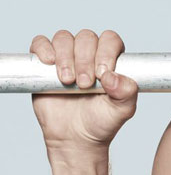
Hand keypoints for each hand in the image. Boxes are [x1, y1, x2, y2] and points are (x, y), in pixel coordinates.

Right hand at [29, 29, 137, 164]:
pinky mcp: (45, 63)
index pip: (110, 40)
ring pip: (64, 38)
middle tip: (84, 84)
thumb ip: (126, 93)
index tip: (102, 74)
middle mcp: (89, 55)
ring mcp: (66, 57)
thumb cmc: (100, 122)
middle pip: (86, 37)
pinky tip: (49, 63)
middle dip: (85, 59)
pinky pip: (40, 43)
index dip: (106, 52)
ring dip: (65, 57)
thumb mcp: (121, 111)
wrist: (75, 137)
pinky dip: (43, 49)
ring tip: (68, 81)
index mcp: (111, 61)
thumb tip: (112, 76)